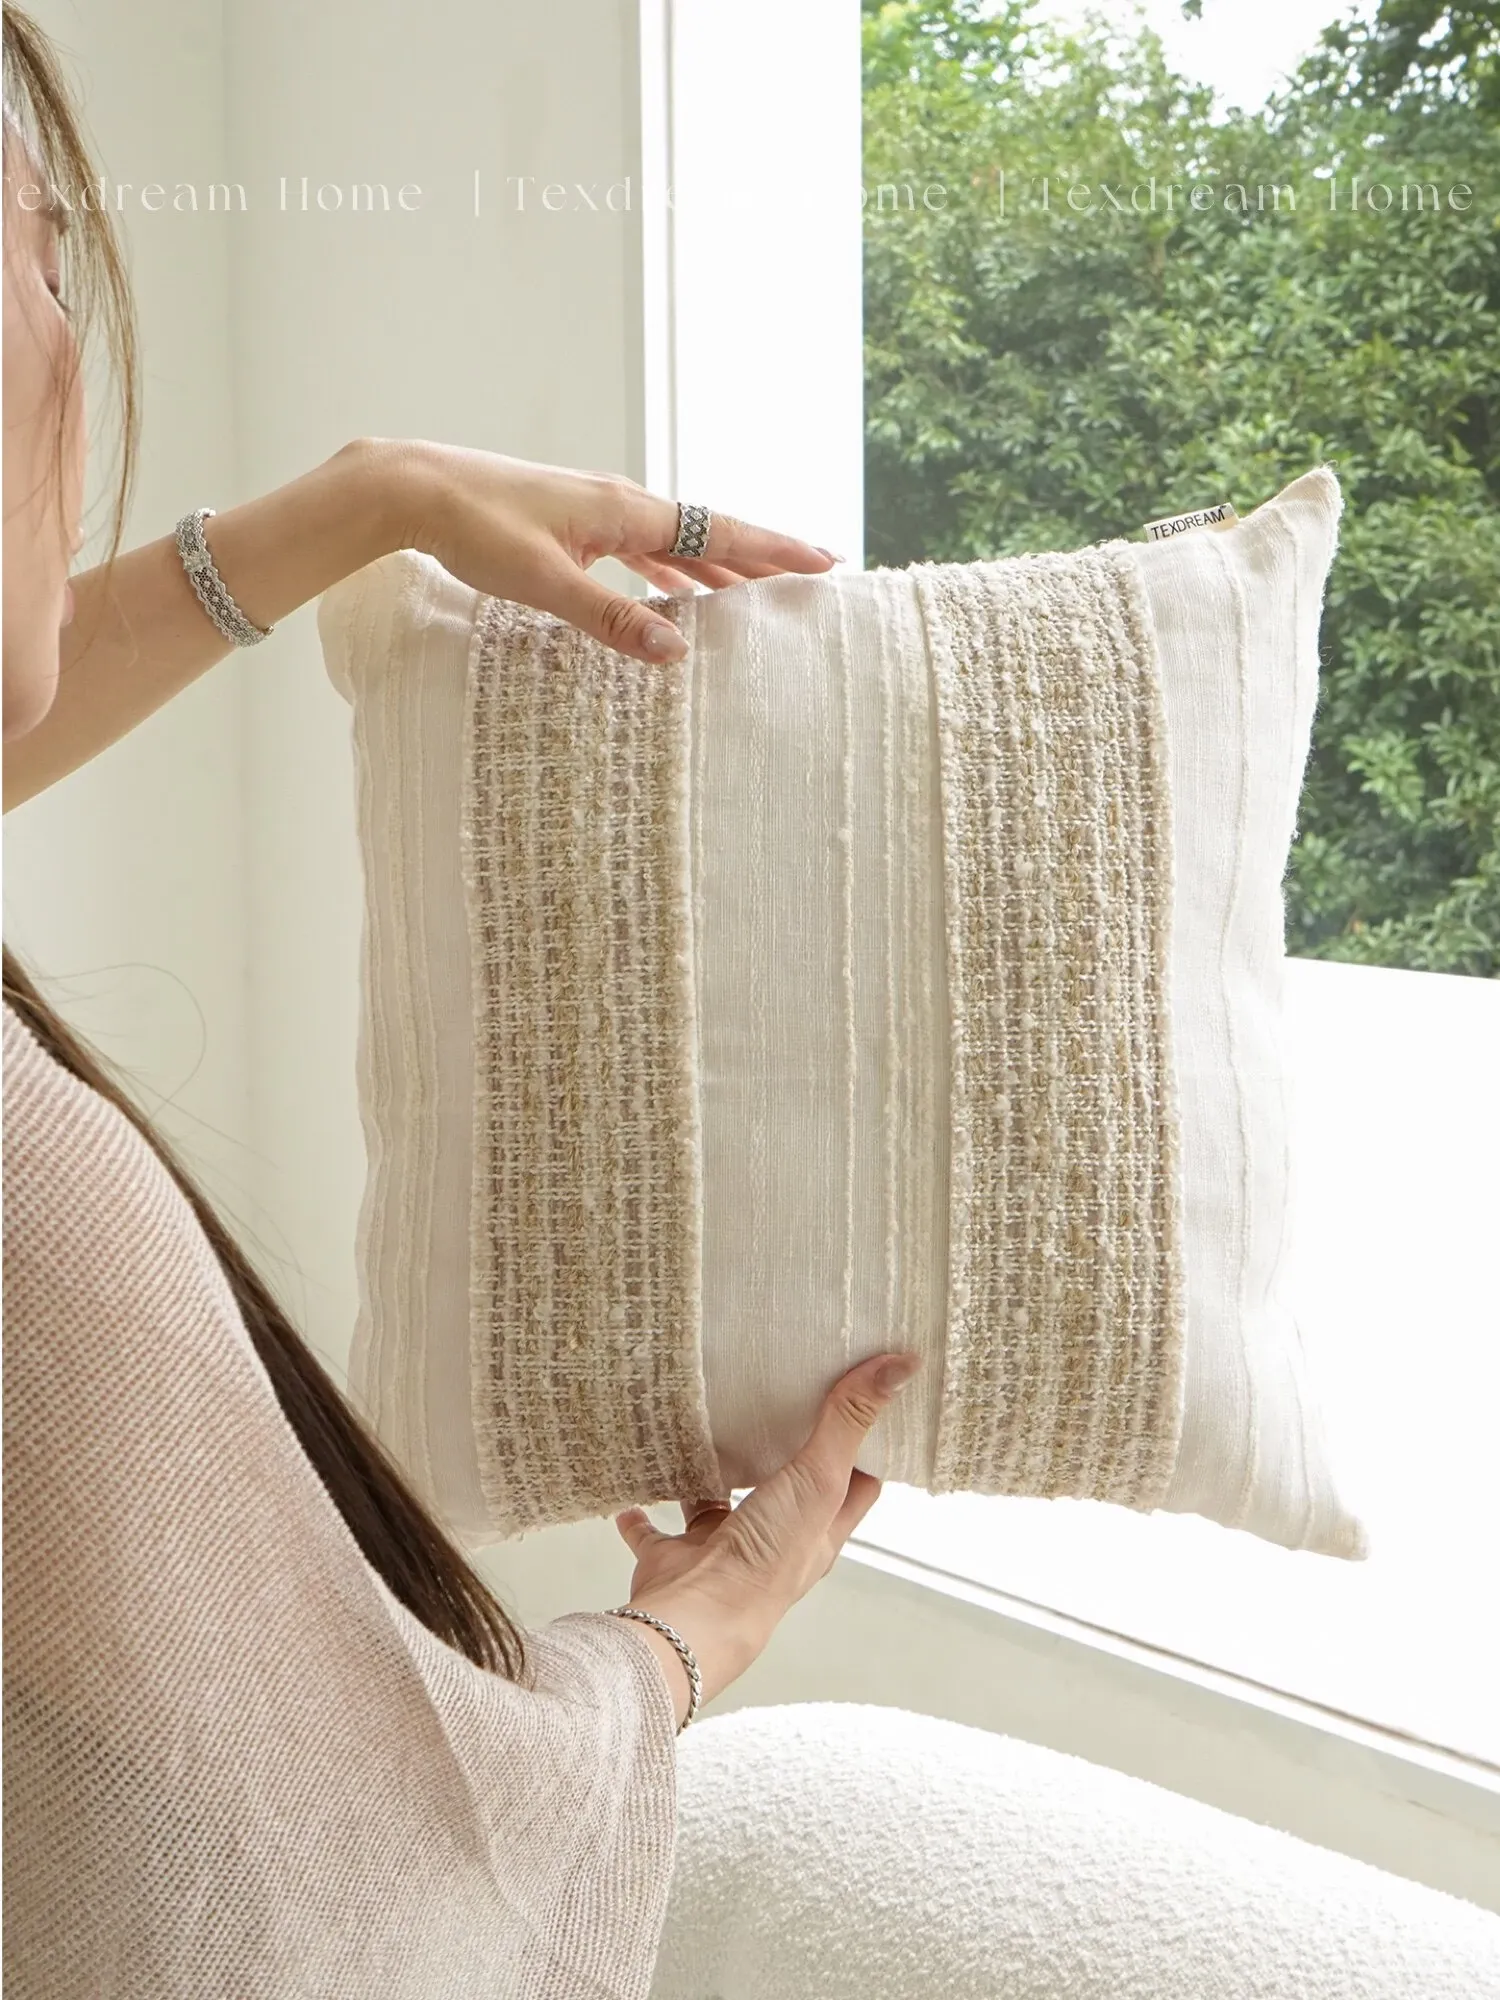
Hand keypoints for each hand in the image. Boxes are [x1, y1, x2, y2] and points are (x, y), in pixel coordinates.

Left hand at [370, 437, 840, 665]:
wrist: (414, 488)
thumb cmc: (475, 529)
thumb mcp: (545, 583)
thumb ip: (612, 618)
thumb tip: (676, 649)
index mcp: (624, 511)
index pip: (717, 531)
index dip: (773, 549)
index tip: (824, 561)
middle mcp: (620, 502)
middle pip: (708, 530)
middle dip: (762, 554)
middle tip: (814, 572)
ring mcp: (596, 510)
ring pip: (675, 541)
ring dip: (718, 566)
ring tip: (757, 593)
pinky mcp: (572, 523)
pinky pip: (641, 549)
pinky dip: (671, 571)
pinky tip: (676, 597)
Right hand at [611, 1349, 924, 1720]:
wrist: (696, 1618)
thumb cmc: (768, 1560)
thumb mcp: (818, 1479)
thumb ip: (847, 1422)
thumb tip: (902, 1367)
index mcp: (819, 1529)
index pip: (854, 1484)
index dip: (862, 1447)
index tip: (859, 1403)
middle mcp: (775, 1541)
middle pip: (786, 1491)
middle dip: (781, 1453)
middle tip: (776, 1400)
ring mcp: (723, 1551)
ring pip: (717, 1507)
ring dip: (711, 1479)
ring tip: (706, 1431)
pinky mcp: (675, 1558)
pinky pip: (655, 1530)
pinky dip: (642, 1512)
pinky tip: (636, 1484)